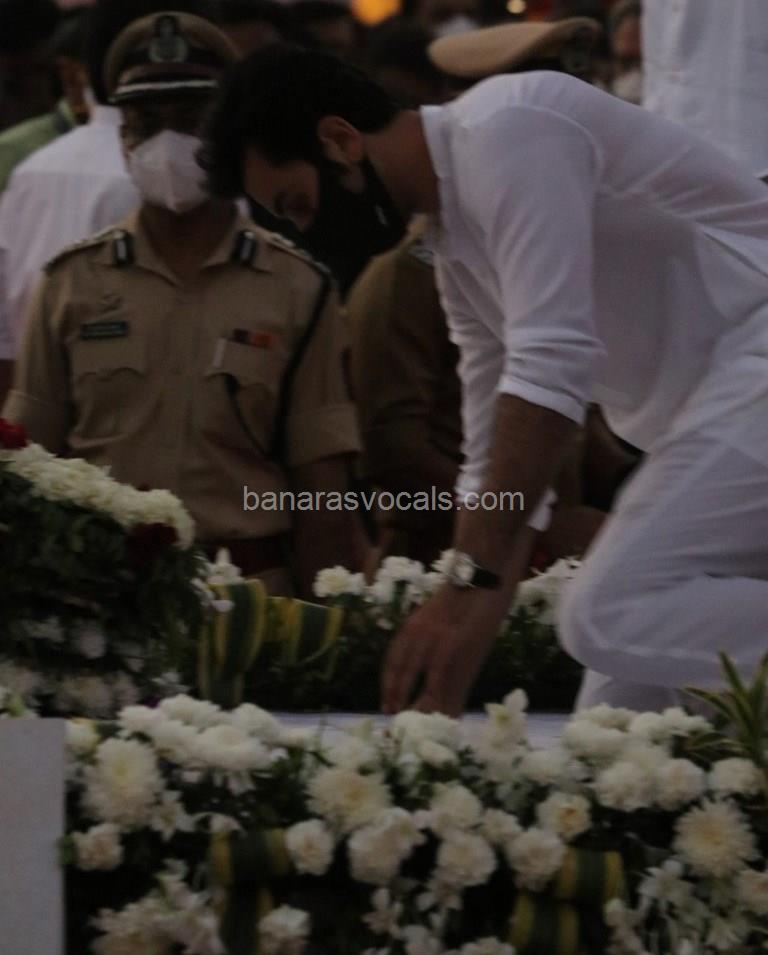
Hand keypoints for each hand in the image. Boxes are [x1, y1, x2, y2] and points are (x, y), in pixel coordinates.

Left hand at [381, 583, 513, 716]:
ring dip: (415, 707)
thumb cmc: (463, 598)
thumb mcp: (435, 617)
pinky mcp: (451, 648)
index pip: (392, 662)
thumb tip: (421, 670)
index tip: (387, 705)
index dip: (388, 686)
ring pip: (417, 680)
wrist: (481, 581)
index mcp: (411, 627)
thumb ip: (424, 639)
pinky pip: (438, 680)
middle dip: (397, 699)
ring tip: (413, 723)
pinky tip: (436, 715)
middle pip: (399, 673)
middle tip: (393, 719)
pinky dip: (436, 699)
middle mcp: (416, 633)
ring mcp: (434, 641)